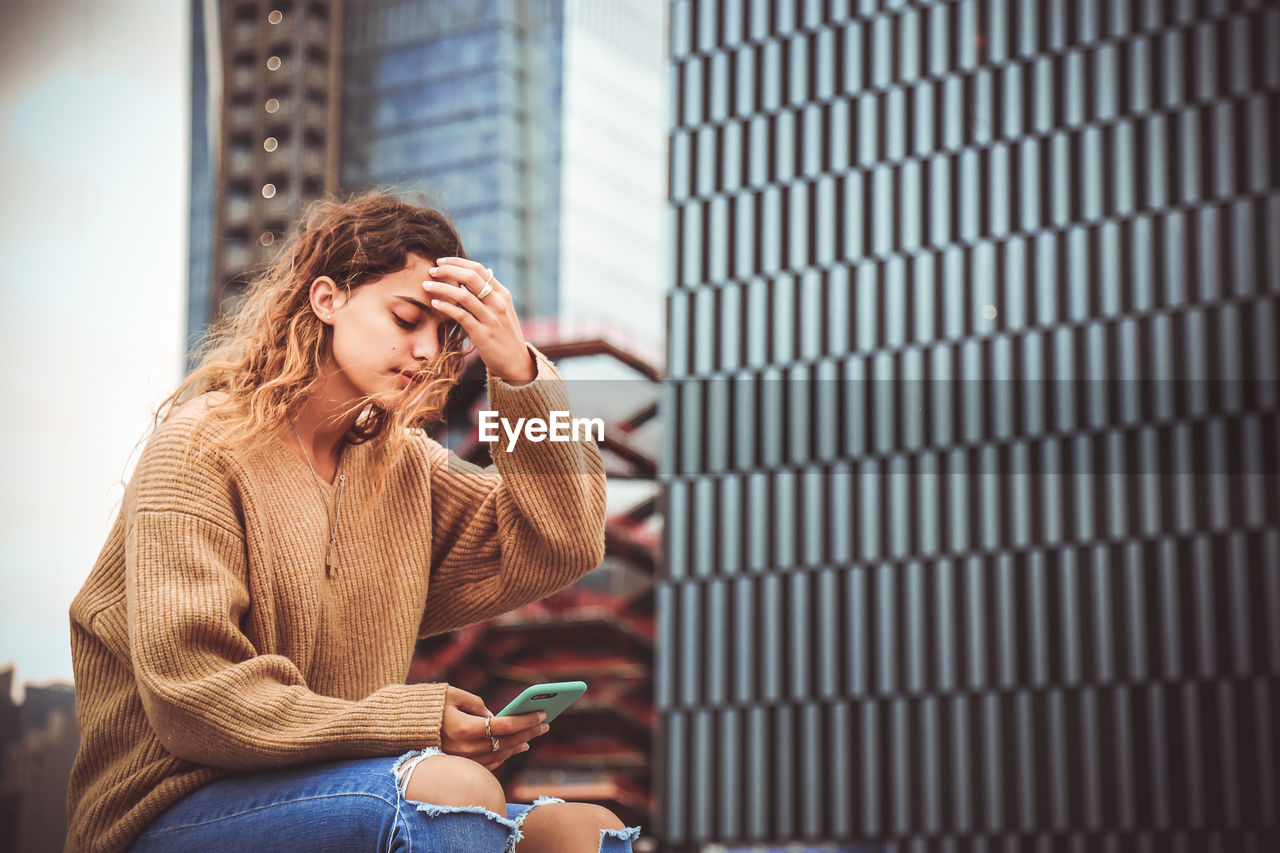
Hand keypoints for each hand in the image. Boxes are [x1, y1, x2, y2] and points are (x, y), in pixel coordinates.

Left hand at [423, 258, 536, 384]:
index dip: (457, 262)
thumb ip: (489, 295)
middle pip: (470, 277)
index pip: (478, 269)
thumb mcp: (502, 311)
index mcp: (503, 294)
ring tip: (426, 285)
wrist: (516, 362)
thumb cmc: (505, 335)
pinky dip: (446, 306)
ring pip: (463, 295)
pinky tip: (435, 303)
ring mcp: (491, 319)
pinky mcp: (482, 334)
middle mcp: (498, 303)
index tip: (441, 262)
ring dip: (441, 287)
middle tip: (432, 270)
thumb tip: (472, 277)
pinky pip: (461, 315)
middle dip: (447, 270)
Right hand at [438, 686, 548, 770]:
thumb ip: (476, 703)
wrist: (400, 728)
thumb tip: (493, 715)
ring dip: (518, 745)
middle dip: (528, 732)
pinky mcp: (458, 767)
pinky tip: (513, 747)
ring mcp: (461, 761)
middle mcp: (465, 749)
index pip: (504, 725)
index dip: (526, 720)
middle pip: (505, 742)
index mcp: (465, 728)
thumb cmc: (427, 706)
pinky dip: (503, 756)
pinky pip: (487, 765)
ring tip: (532, 736)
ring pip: (498, 755)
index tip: (542, 713)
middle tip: (545, 723)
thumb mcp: (452, 694)